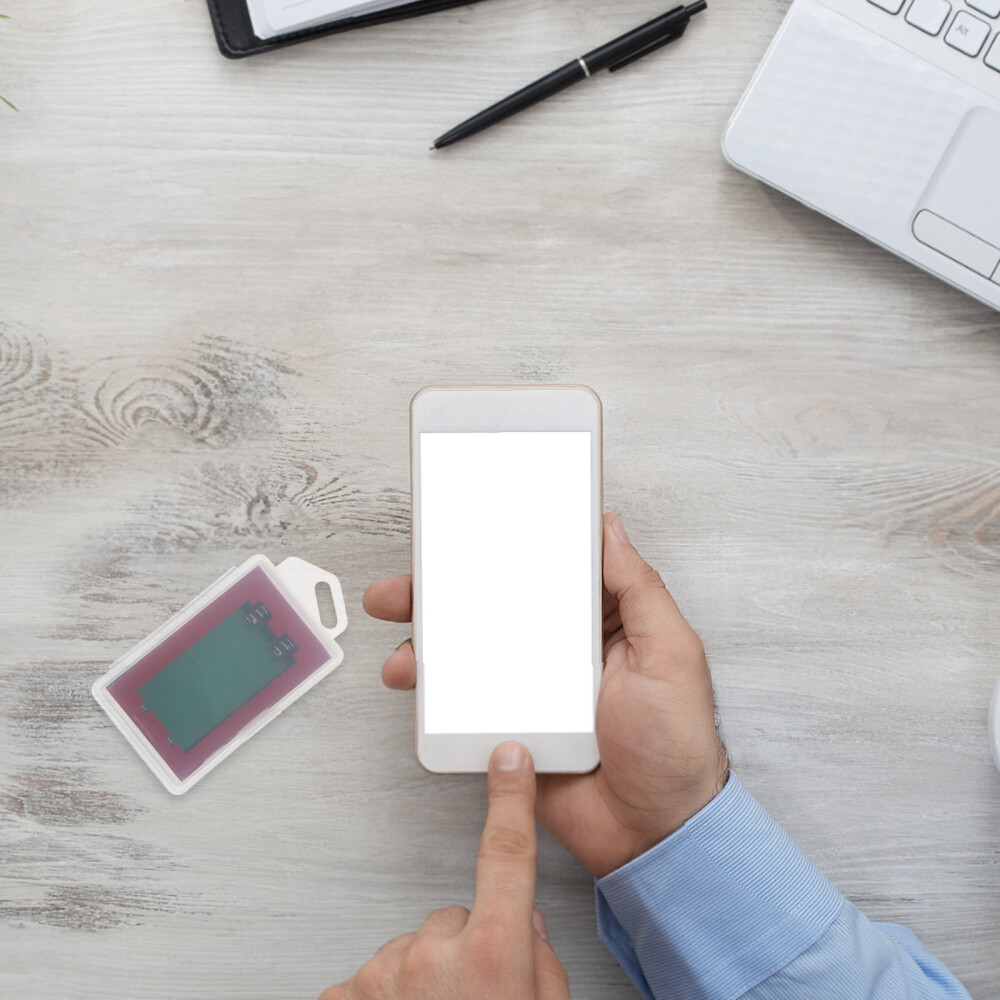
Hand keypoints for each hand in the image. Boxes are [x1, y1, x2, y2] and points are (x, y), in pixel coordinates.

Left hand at [319, 743, 568, 999]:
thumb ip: (540, 961)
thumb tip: (524, 927)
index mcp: (491, 954)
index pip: (507, 855)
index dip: (509, 801)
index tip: (509, 759)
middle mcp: (434, 956)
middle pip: (453, 915)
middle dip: (465, 947)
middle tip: (474, 995)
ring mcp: (384, 975)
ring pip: (413, 948)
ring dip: (427, 977)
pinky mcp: (347, 996)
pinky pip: (373, 977)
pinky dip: (388, 998)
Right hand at [364, 511, 729, 877]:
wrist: (654, 834)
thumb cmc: (676, 746)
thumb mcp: (671, 654)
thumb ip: (640, 590)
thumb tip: (610, 529)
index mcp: (600, 624)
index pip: (548, 574)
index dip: (509, 551)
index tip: (467, 529)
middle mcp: (561, 651)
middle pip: (496, 608)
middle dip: (447, 591)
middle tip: (409, 582)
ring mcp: (533, 691)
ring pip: (472, 653)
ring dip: (431, 641)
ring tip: (400, 635)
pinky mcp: (512, 728)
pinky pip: (466, 704)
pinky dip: (436, 694)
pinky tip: (417, 684)